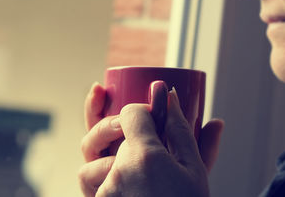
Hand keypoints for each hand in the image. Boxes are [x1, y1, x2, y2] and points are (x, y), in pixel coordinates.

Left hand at [78, 82, 223, 196]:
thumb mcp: (195, 169)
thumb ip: (182, 130)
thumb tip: (172, 96)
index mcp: (145, 157)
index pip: (129, 113)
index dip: (142, 111)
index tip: (152, 117)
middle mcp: (117, 173)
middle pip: (105, 135)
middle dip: (122, 132)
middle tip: (142, 140)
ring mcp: (103, 194)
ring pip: (91, 162)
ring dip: (108, 160)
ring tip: (134, 169)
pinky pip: (90, 184)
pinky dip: (104, 179)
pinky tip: (127, 184)